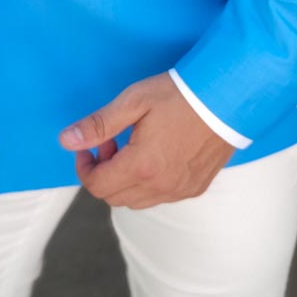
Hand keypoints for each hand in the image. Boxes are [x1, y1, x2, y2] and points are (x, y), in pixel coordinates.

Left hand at [59, 72, 234, 208]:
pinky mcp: (196, 187)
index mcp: (142, 166)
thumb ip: (99, 124)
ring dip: (126, 181)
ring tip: (134, 148)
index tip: (89, 146)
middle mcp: (161, 186)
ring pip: (137, 201)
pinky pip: (161, 197)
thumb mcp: (134, 101)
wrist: (229, 97)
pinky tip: (157, 156)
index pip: (97, 186)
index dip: (84, 167)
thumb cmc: (181, 94)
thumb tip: (67, 140)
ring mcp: (180, 190)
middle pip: (114, 198)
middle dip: (104, 173)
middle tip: (112, 142)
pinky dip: (148, 184)